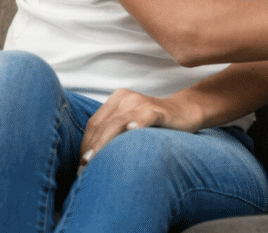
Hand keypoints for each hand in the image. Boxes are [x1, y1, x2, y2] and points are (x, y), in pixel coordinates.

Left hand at [79, 88, 197, 166]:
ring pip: (118, 123)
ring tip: (95, 160)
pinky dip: (136, 124)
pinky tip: (130, 132)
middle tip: (85, 169)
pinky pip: (144, 117)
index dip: (85, 144)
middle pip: (103, 124)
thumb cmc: (155, 124)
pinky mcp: (158, 110)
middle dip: (92, 148)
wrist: (186, 112)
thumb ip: (113, 133)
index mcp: (117, 99)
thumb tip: (89, 160)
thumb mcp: (130, 124)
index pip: (94, 123)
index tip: (82, 165)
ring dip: (104, 143)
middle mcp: (127, 97)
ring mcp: (142, 103)